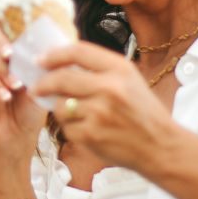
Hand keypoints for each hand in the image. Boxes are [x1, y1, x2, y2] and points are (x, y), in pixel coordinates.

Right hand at [0, 26, 46, 154]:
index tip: (24, 34)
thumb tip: (47, 49)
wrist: (17, 136)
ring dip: (3, 68)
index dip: (15, 29)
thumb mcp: (41, 86)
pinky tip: (6, 97)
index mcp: (16, 55)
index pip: (12, 33)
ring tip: (16, 85)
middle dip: (4, 44)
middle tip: (12, 54)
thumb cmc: (31, 110)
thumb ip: (39, 67)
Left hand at [35, 41, 172, 170]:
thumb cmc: (144, 112)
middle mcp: (110, 88)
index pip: (78, 52)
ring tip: (75, 113)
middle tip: (36, 86)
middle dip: (43, 82)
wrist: (161, 147)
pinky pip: (66, 128)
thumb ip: (100, 68)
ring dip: (61, 109)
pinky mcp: (91, 135)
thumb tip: (60, 63)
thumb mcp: (130, 79)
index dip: (54, 54)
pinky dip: (71, 129)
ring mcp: (99, 113)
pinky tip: (87, 129)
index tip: (41, 59)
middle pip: (61, 78)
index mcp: (120, 69)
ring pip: (60, 105)